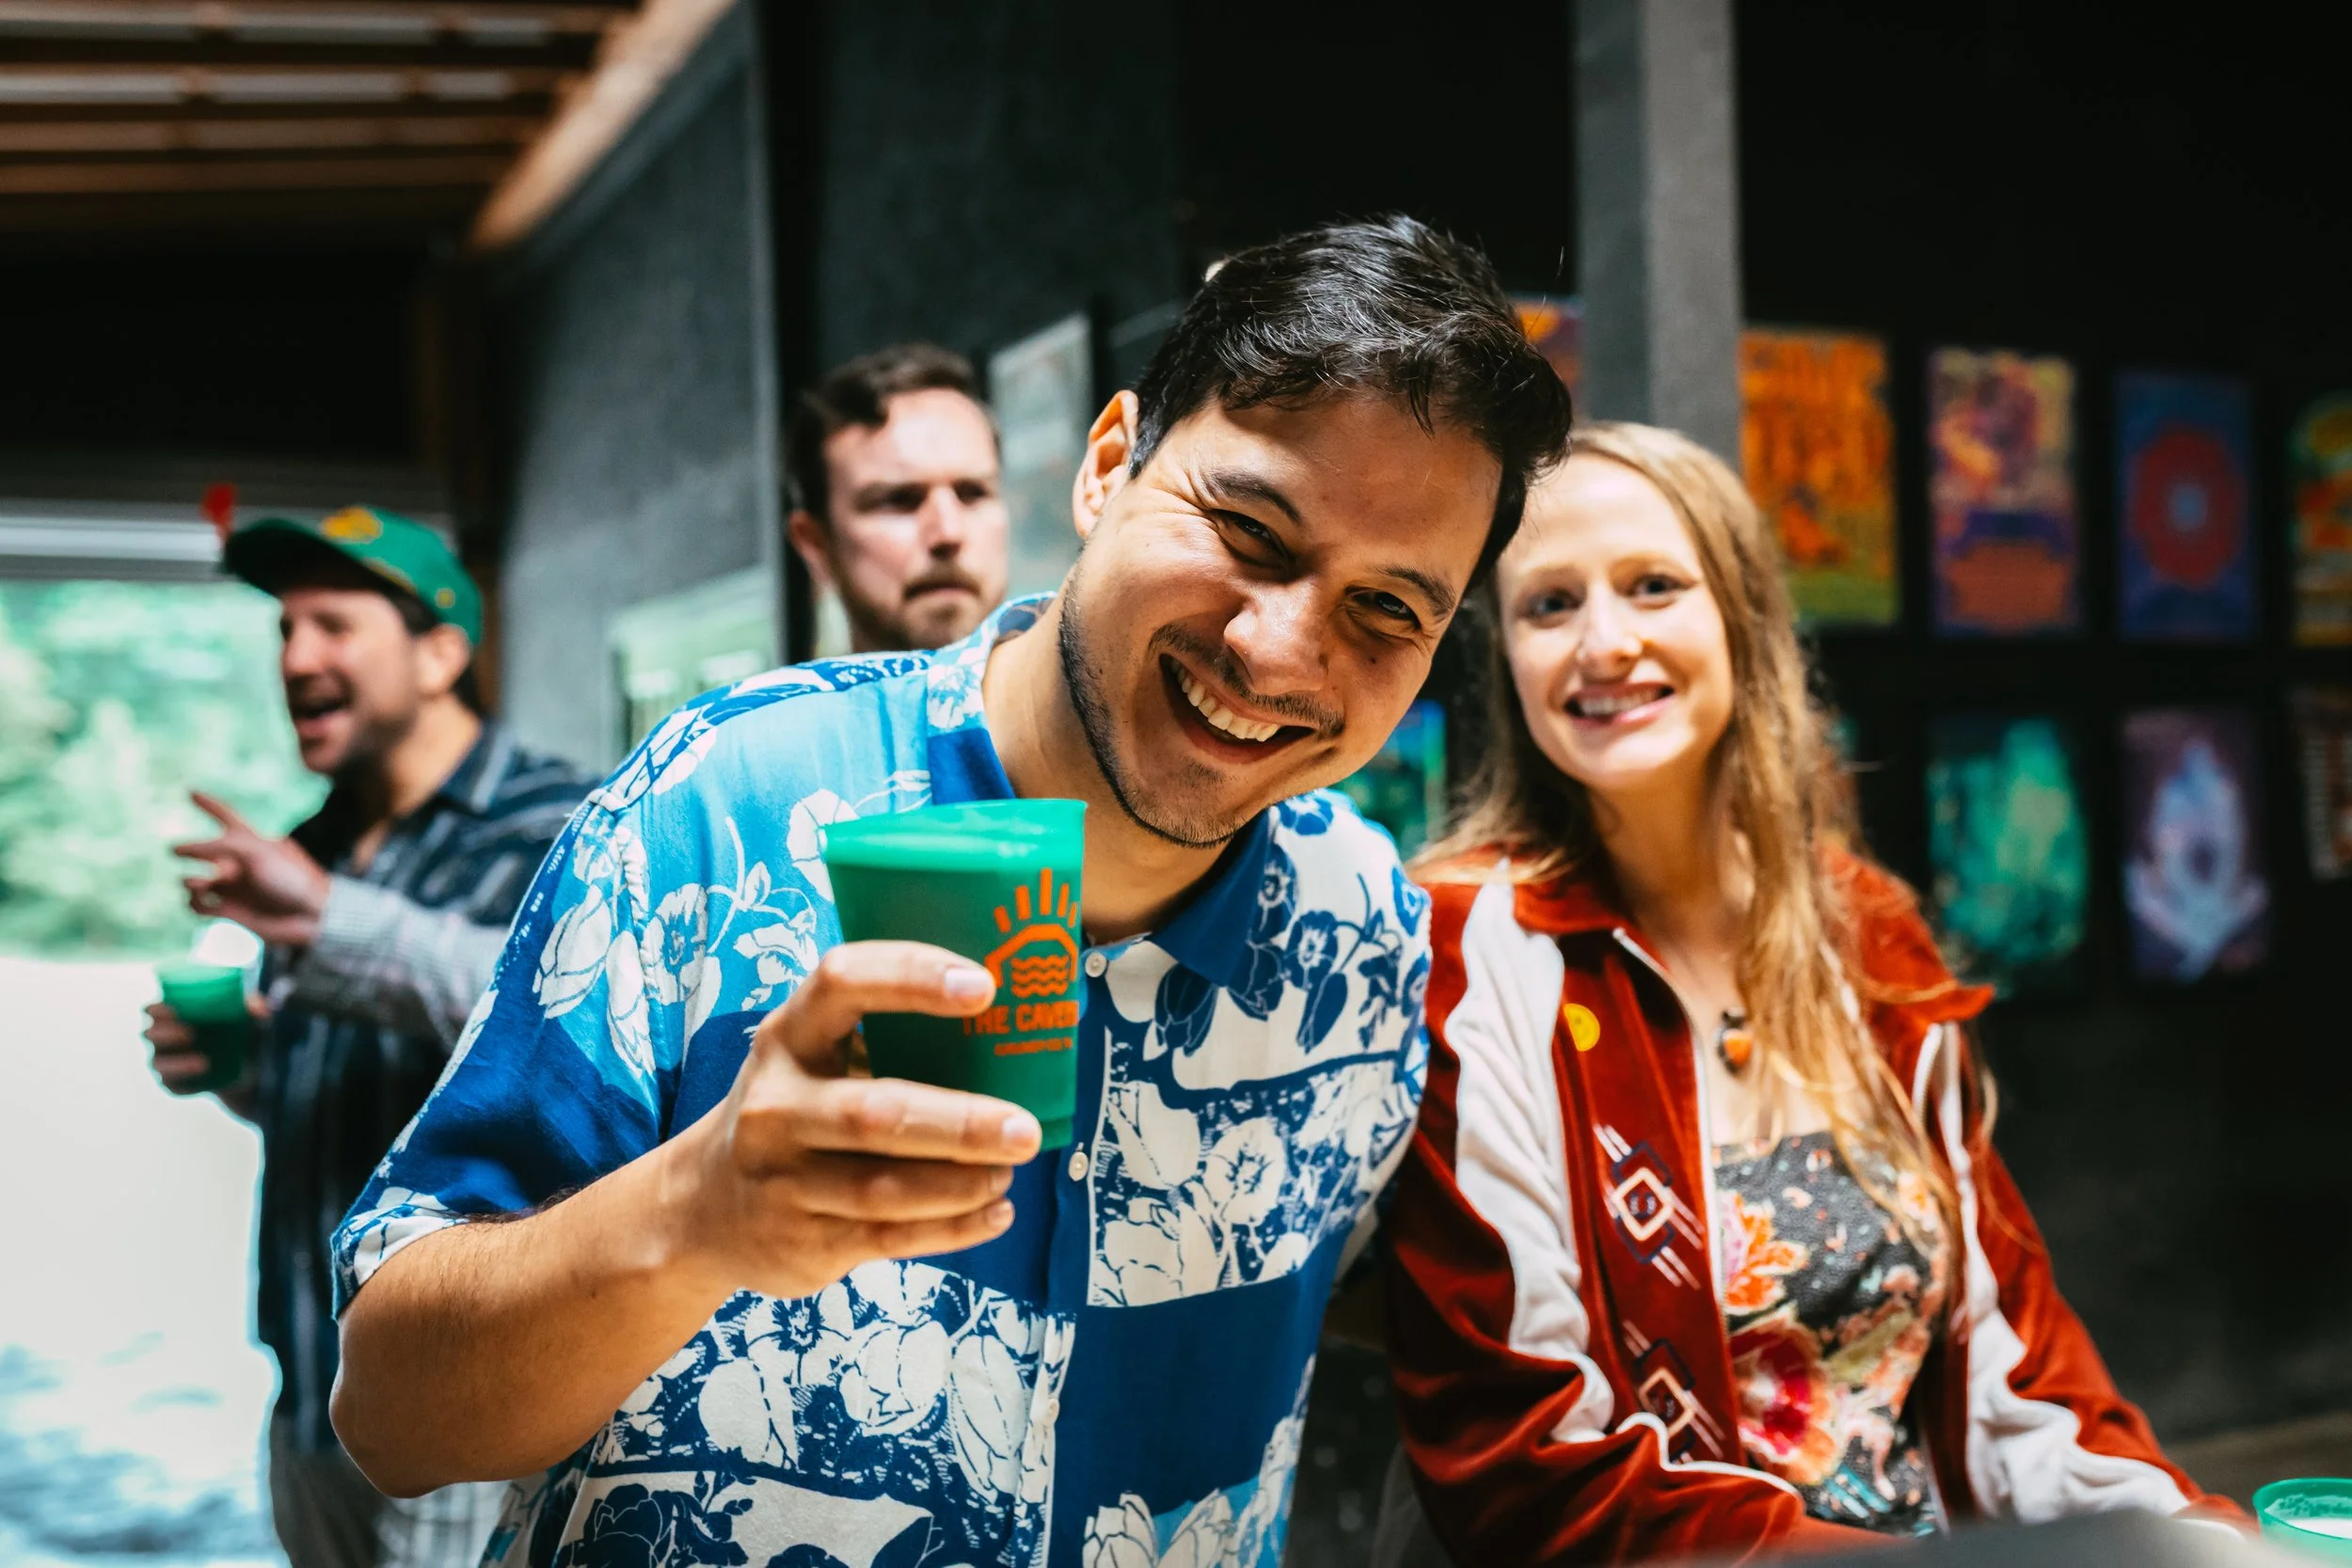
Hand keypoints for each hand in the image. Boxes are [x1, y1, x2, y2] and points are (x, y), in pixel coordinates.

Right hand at [143, 995, 267, 1094]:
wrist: (249, 1070)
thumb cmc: (242, 1033)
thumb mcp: (251, 1018)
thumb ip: (255, 1008)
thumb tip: (262, 1009)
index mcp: (173, 1016)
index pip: (152, 1010)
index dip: (157, 1010)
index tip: (173, 1009)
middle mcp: (163, 1039)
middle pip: (150, 1034)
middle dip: (165, 1034)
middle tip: (190, 1034)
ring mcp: (166, 1062)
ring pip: (158, 1062)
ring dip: (177, 1062)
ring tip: (203, 1062)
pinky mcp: (173, 1084)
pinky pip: (171, 1084)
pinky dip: (184, 1081)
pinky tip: (201, 1077)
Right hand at [174, 791, 330, 946]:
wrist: (310, 916)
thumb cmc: (290, 878)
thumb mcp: (255, 853)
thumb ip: (217, 846)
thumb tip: (180, 849)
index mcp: (251, 842)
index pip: (227, 816)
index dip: (209, 805)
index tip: (190, 791)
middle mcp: (239, 863)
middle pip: (204, 852)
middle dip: (189, 851)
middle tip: (175, 850)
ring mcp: (234, 887)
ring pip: (196, 881)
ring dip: (190, 882)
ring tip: (200, 884)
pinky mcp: (229, 911)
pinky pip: (198, 905)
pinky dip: (193, 902)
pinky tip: (201, 901)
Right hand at [667, 941, 1039, 1302]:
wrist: (703, 1207)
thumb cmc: (794, 1110)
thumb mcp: (812, 1058)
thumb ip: (883, 1039)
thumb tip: (1012, 1029)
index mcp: (787, 1037)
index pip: (843, 983)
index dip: (912, 978)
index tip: (984, 987)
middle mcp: (775, 1107)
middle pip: (875, 1113)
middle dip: (960, 1123)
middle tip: (1025, 1129)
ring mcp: (783, 1181)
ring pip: (886, 1189)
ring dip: (962, 1183)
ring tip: (1008, 1169)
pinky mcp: (802, 1242)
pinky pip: (890, 1239)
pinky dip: (953, 1228)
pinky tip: (996, 1212)